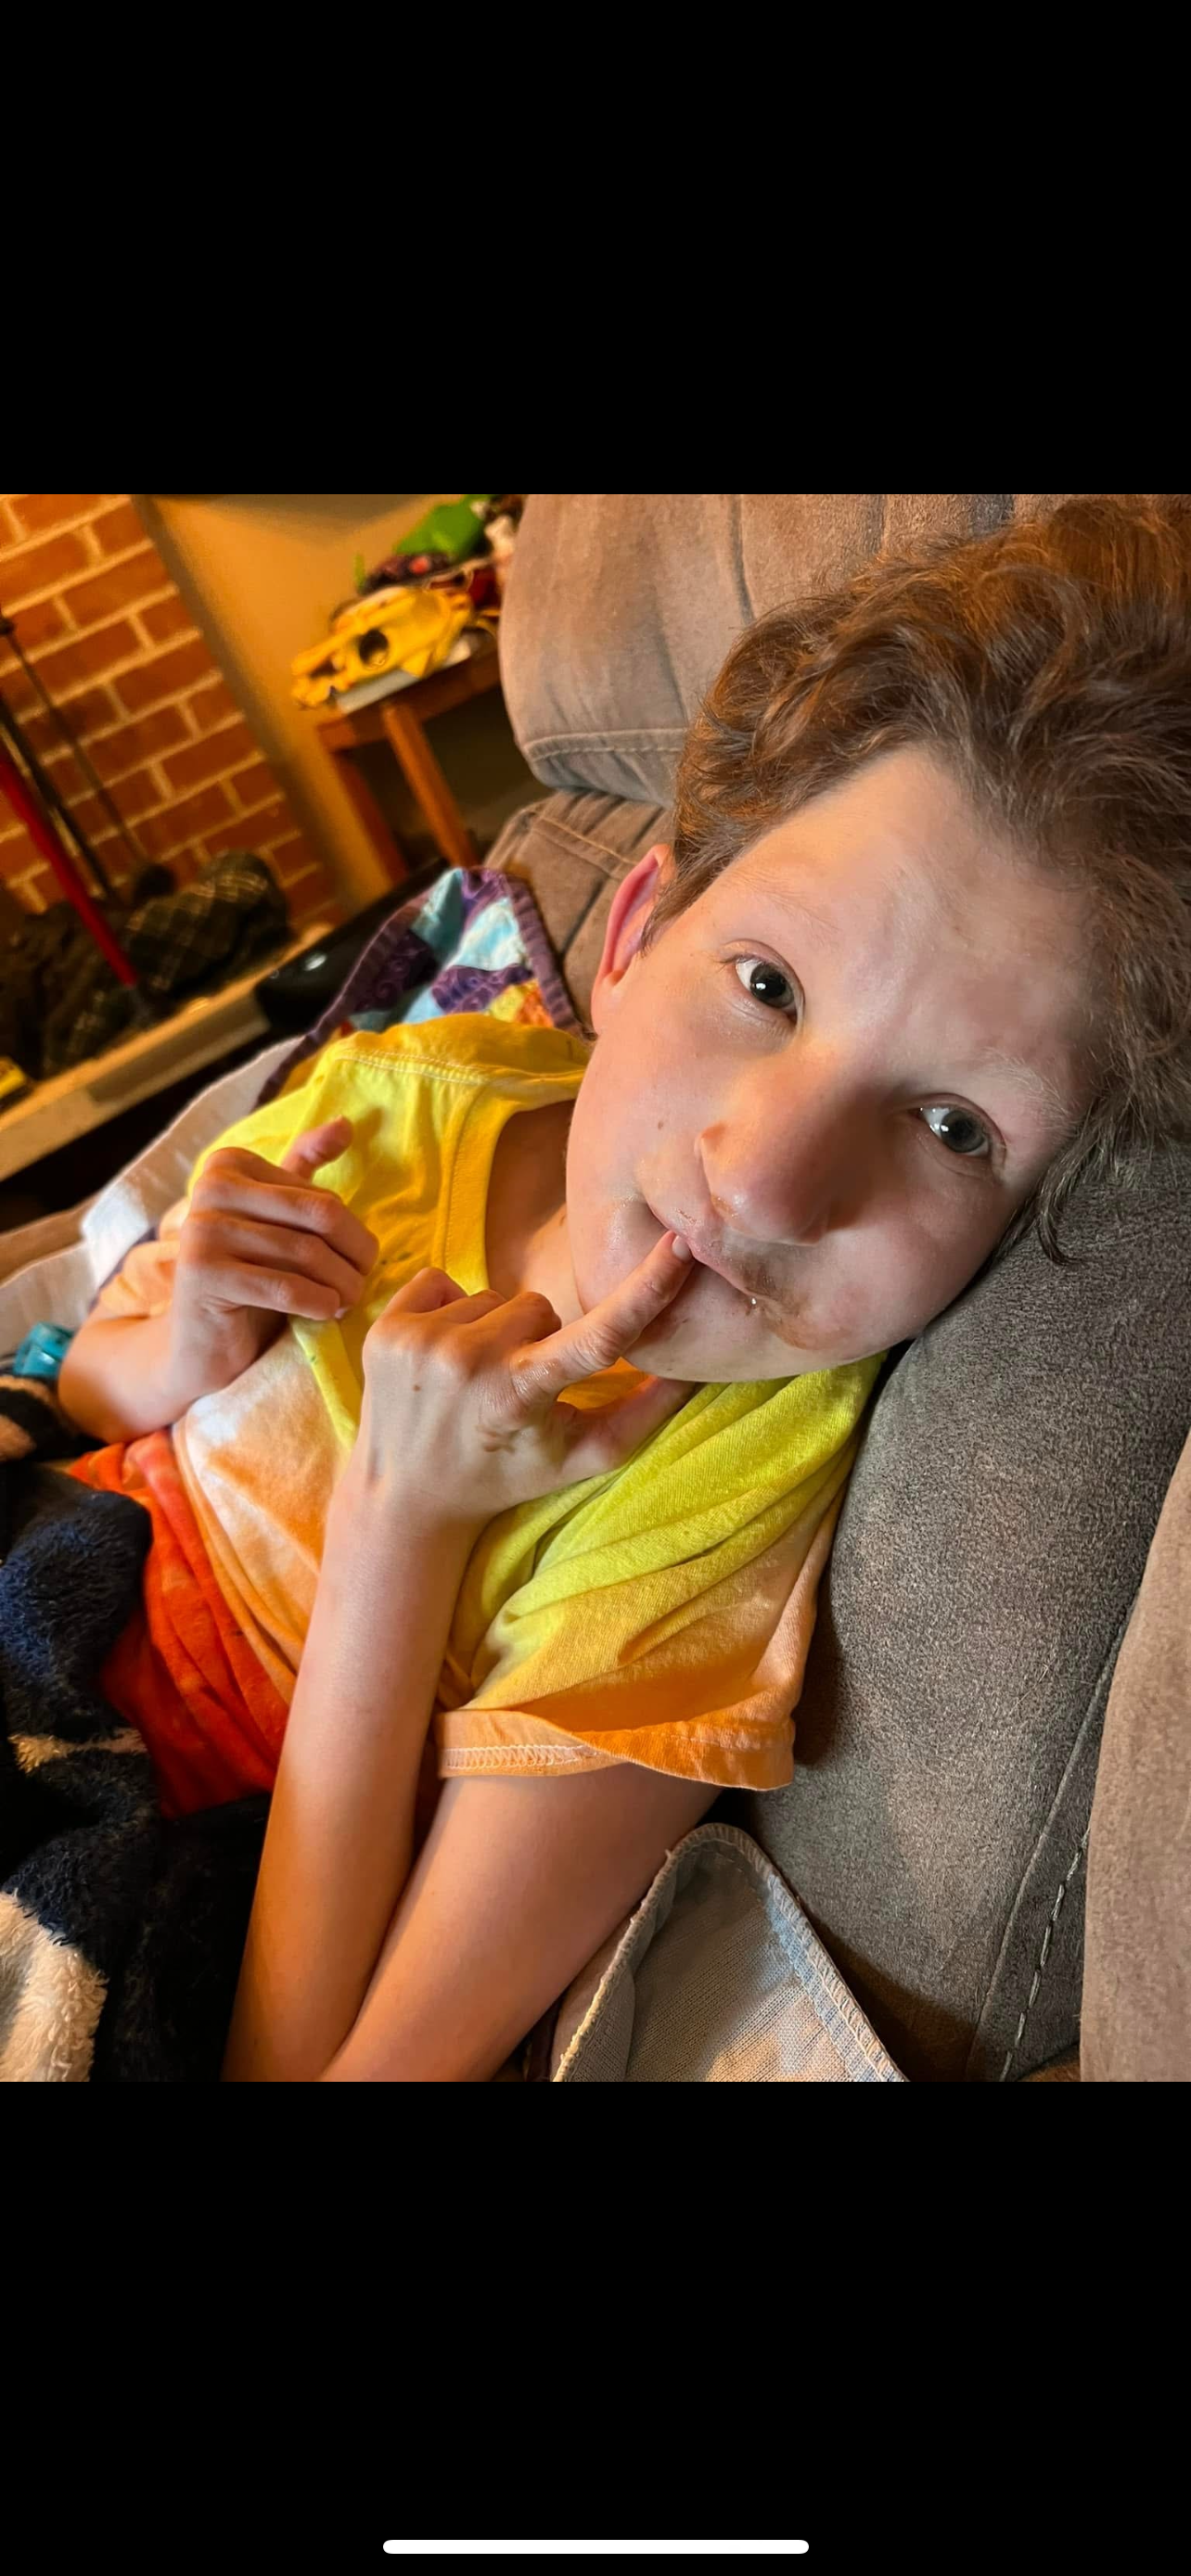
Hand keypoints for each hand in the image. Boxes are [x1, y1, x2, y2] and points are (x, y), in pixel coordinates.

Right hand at [169, 1116, 378, 1402]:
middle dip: (354, 1256)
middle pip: (318, 1216)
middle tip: (362, 1285)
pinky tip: (324, 1313)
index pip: (319, 1196)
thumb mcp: (276, 1219)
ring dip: (341, 1285)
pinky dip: (316, 1302)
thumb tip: (346, 1123)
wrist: (201, 1345)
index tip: (359, 1262)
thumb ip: (303, 1168)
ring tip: (347, 1302)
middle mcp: (211, 1188)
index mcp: (230, 1164)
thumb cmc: (249, 1280)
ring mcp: (202, 1230)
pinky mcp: (202, 1274)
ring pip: (305, 1253)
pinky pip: (284, 1285)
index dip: (352, 1233)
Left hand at [353, 1231, 694, 1534]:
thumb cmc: (503, 1476)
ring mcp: (420, 1342)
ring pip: (493, 1297)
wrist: (404, 1495)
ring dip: (494, 1330)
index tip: (678, 1247)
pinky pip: (442, 1282)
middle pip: (539, 1307)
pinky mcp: (385, 1328)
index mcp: (519, 1397)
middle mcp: (467, 1364)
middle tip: (518, 1384)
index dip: (645, 1289)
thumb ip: (642, 1415)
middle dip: (539, 1338)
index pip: (597, 1337)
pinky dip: (449, 1313)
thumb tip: (696, 1369)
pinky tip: (441, 1359)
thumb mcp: (578, 1458)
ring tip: (476, 1379)